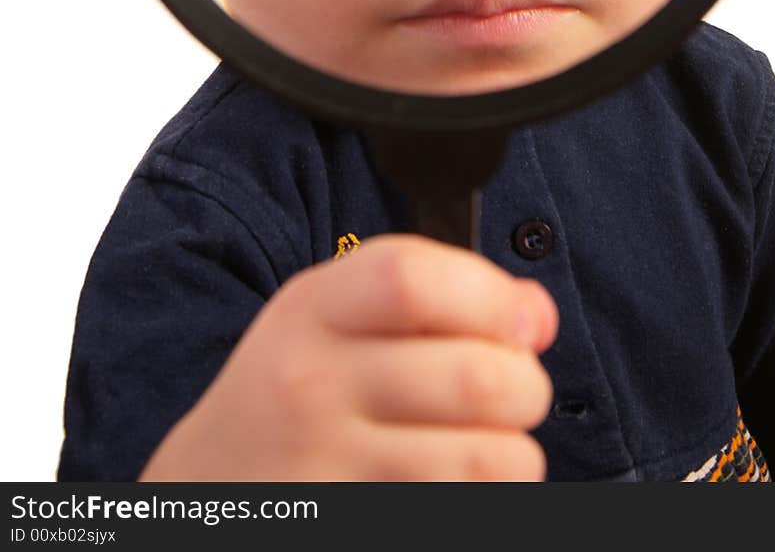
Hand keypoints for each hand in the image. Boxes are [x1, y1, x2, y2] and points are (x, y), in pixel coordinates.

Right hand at [139, 233, 557, 480]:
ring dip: (515, 450)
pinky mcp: (354, 523)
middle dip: (527, 383)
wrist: (209, 484)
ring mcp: (330, 469)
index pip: (414, 280)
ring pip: (491, 458)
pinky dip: (486, 496)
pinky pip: (468, 511)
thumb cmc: (296, 384)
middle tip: (514, 388)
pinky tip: (452, 478)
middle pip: (476, 376)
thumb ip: (435, 291)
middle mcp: (314, 386)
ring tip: (485, 439)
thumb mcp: (338, 311)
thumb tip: (536, 312)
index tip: (521, 318)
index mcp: (314, 311)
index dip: (492, 296)